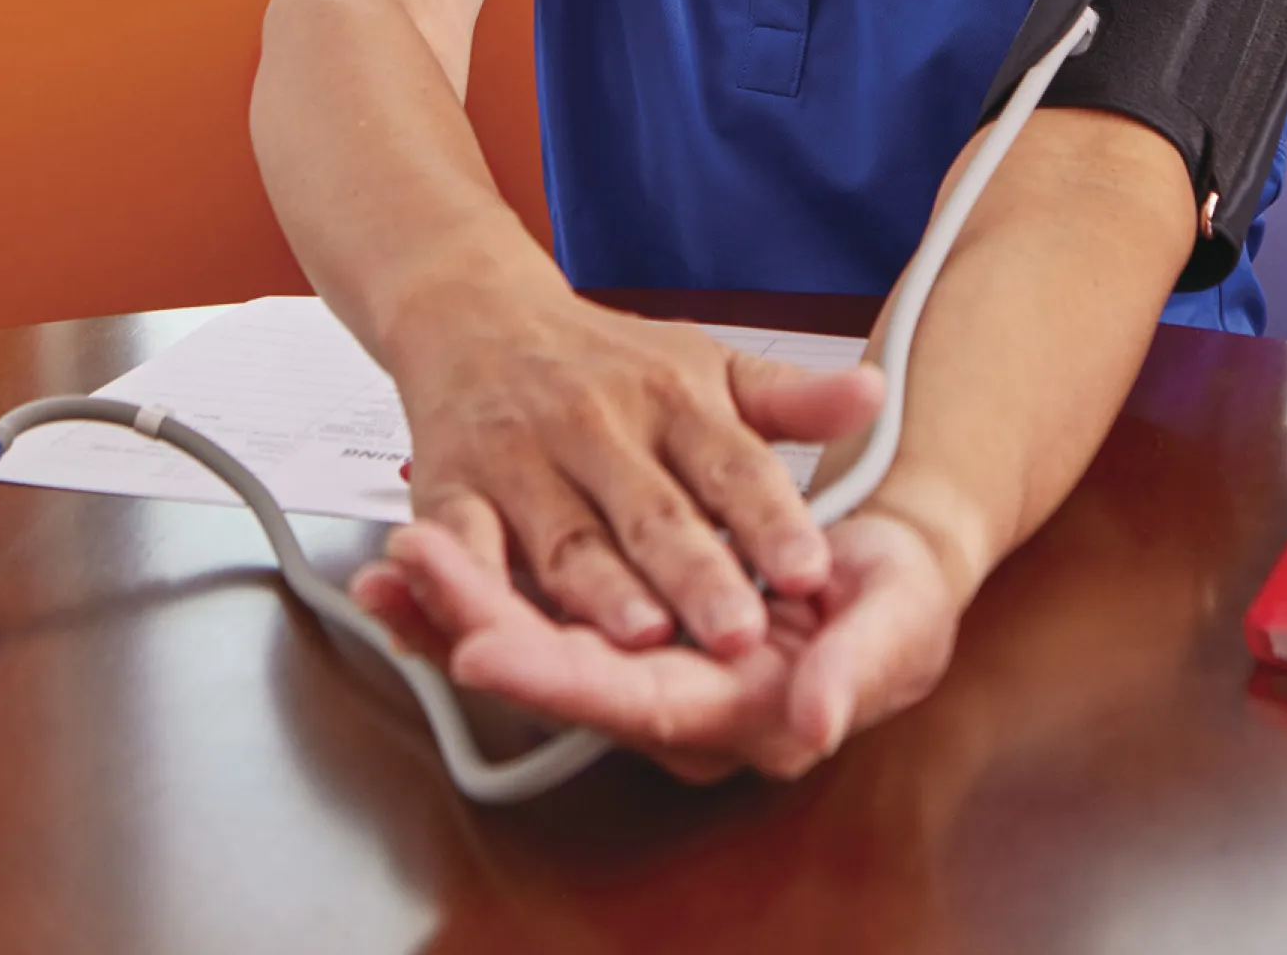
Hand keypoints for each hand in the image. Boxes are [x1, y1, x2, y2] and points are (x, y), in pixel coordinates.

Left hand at [354, 500, 974, 781]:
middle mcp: (676, 707)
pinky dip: (470, 591)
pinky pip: (536, 615)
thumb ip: (853, 670)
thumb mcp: (900, 623)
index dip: (556, 675)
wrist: (889, 570)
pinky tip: (409, 566)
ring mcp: (644, 671)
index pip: (635, 703)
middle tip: (408, 573)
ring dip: (453, 608)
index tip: (483, 649)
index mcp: (740, 715)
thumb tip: (806, 723)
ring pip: (535, 647)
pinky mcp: (622, 634)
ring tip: (387, 564)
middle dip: (476, 627)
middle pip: (562, 678)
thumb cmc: (898, 600)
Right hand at [379, 276, 883, 654]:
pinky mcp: (449, 490)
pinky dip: (465, 583)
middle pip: (654, 514)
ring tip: (641, 639)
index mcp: (673, 399)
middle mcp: (597, 429)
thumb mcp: (708, 367)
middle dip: (697, 575)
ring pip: (566, 541)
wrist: (475, 313)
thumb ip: (793, 401)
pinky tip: (491, 625)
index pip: (734, 465)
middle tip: (740, 634)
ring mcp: (520, 461)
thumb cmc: (608, 364)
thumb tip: (876, 395)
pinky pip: (460, 546)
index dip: (773, 521)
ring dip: (600, 592)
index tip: (814, 571)